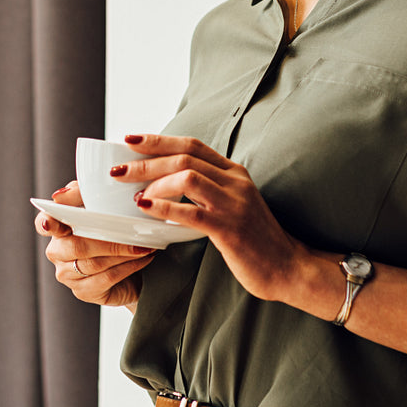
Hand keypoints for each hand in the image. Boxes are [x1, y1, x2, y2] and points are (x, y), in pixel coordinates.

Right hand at [35, 181, 155, 308]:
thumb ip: (80, 193)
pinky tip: (143, 258)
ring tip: (144, 245)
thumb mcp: (100, 203)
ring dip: (123, 253)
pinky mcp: (83, 292)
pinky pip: (106, 279)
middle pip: (77, 246)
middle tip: (134, 234)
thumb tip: (60, 195)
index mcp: (57, 227)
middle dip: (109, 240)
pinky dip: (128, 266)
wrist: (132, 264)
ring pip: (94, 264)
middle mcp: (57, 252)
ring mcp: (67, 275)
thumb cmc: (113, 229)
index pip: (43, 223)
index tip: (50, 223)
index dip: (45, 223)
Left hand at [113, 134, 310, 301]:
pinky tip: (146, 209)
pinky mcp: (230, 229)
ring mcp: (234, 204)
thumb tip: (169, 184)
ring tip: (133, 196)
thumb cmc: (254, 240)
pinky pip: (192, 212)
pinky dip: (164, 208)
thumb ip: (209, 190)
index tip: (130, 139)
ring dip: (153, 183)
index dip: (159, 140)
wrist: (288, 266)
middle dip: (145, 161)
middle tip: (117, 171)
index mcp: (234, 172)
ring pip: (187, 177)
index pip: (192, 145)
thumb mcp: (234, 204)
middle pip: (183, 157)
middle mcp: (235, 181)